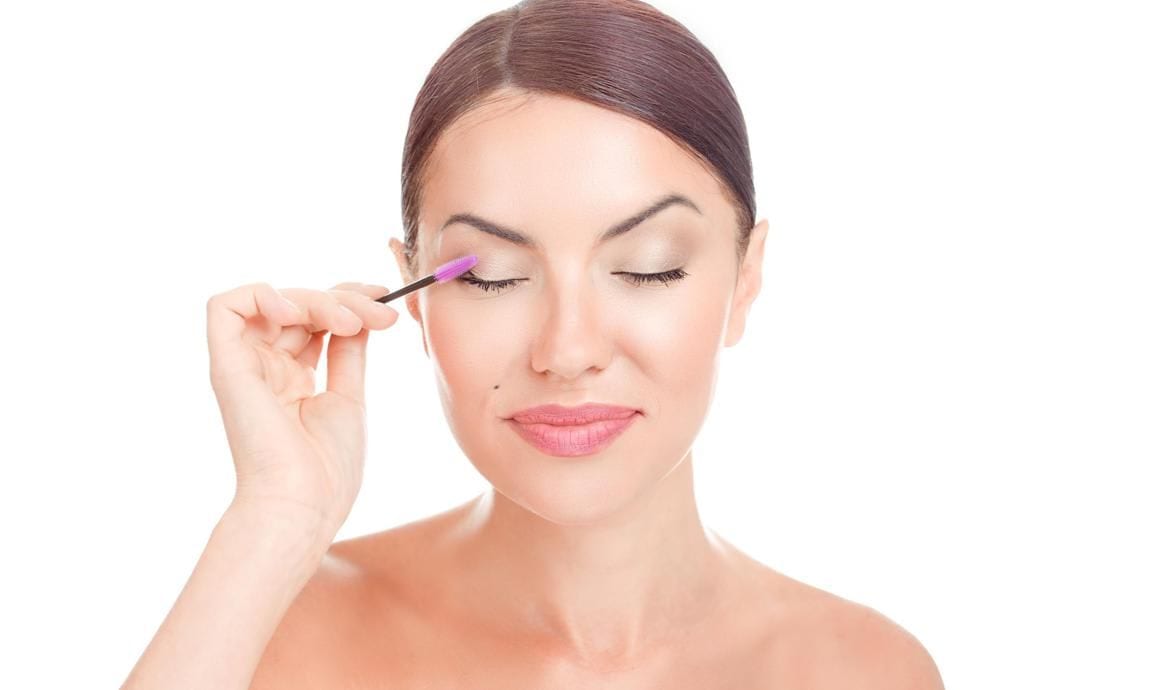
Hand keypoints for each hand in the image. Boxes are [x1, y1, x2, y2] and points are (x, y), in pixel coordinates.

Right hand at [205, 281, 398, 536]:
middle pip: (298, 306)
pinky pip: (223, 307)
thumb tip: (360, 314)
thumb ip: (348, 352)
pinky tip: (297, 312)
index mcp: (292, 379)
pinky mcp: (226, 366)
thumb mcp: (348, 397)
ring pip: (272, 300)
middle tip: (381, 314)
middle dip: (344, 299)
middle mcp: (265, 368)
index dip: (347, 300)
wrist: (303, 503)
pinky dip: (261, 296)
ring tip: (350, 322)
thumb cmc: (326, 467)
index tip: (386, 299)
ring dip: (316, 299)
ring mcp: (244, 366)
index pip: (313, 319)